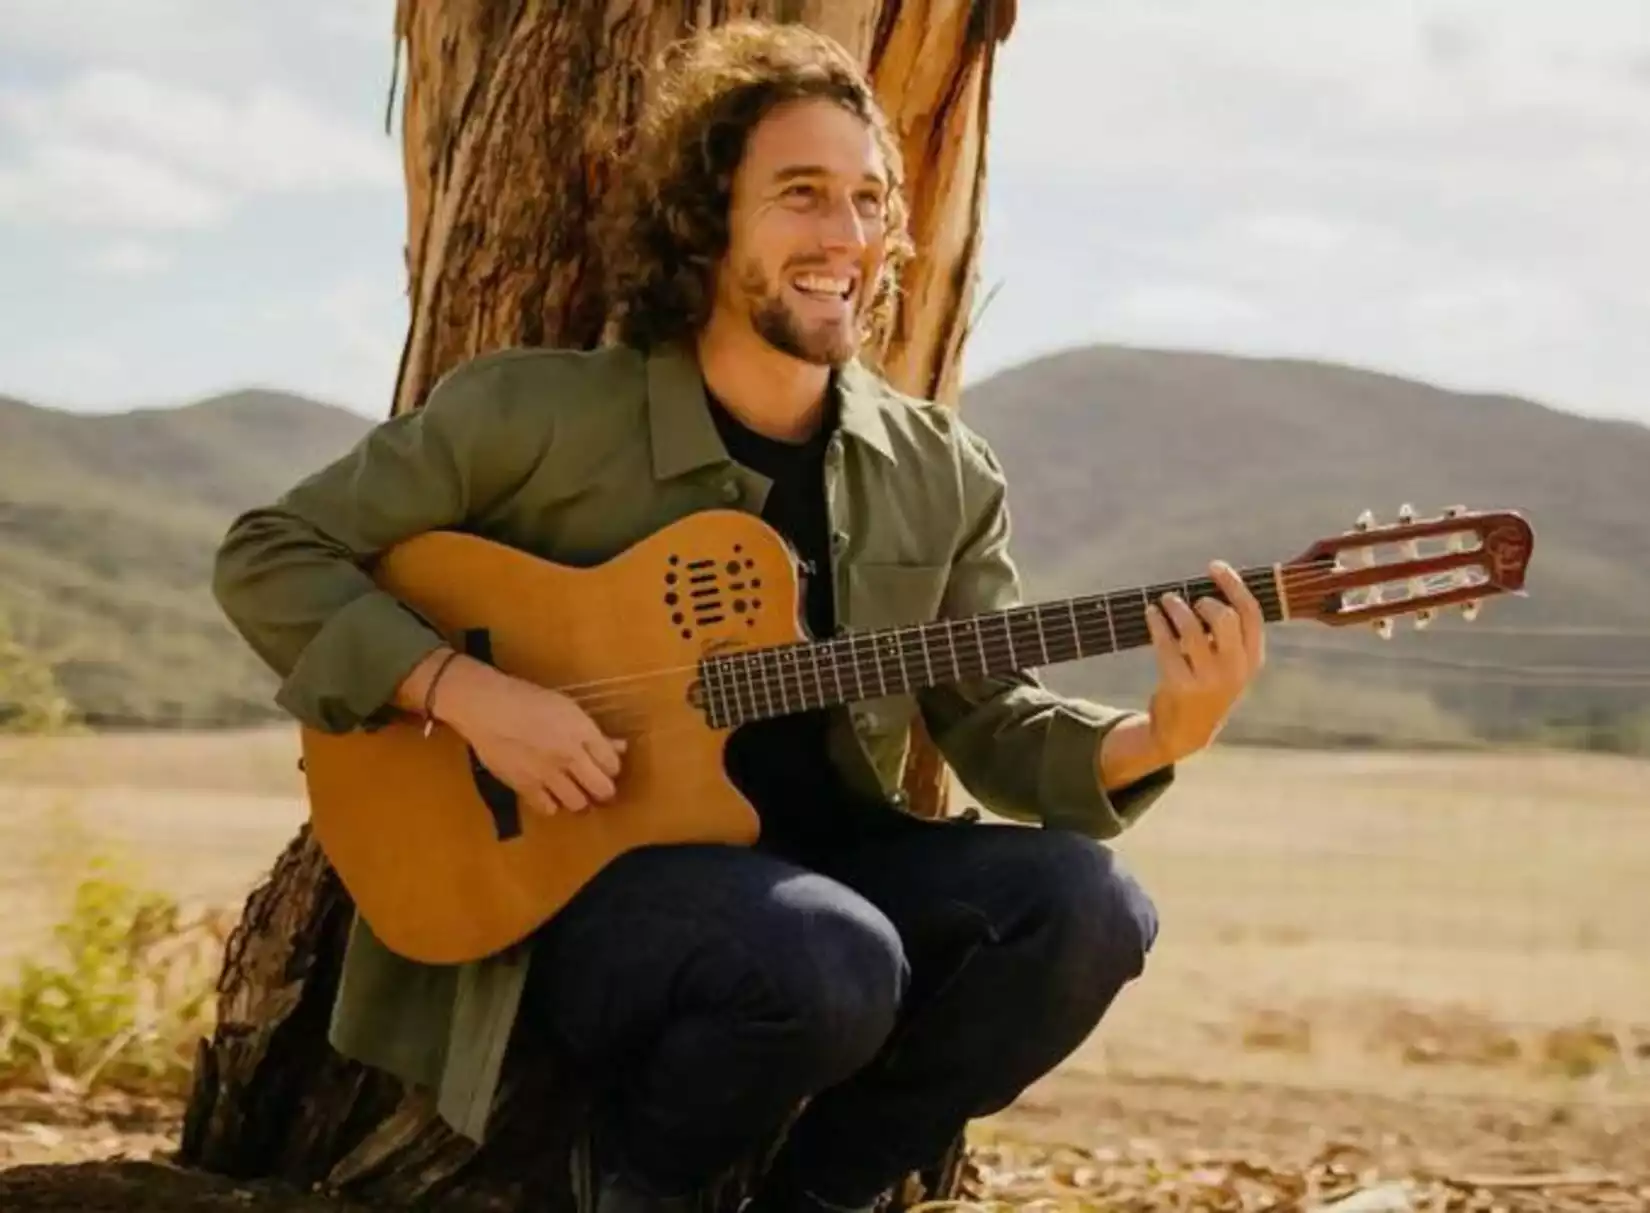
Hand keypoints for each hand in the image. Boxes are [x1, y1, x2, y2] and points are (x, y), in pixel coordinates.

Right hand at [429, 656, 627, 816]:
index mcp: (582, 732)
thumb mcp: (567, 709)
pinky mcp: (525, 786)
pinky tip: (548, 795)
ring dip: (580, 802)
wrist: (487, 707)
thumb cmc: (528, 700)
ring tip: (574, 794)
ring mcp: (547, 773)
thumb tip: (621, 747)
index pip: (613, 765)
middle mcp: (569, 756)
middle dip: (604, 792)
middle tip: (596, 789)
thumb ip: (595, 733)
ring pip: (578, 804)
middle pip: (602, 789)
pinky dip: (551, 805)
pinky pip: (548, 808)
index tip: (604, 769)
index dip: (611, 770)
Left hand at [1142, 560, 1265, 761]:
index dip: (1233, 584)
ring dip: (1174, 607)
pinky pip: (1166, 644)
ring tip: (1164, 600)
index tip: (1214, 566)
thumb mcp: (1231, 664)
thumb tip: (1212, 583)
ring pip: (1191, 628)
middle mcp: (1235, 670)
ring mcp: (1208, 680)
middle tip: (1190, 600)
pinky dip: (1157, 622)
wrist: (1187, 731)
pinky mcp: (1180, 685)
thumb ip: (1229, 632)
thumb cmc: (1209, 685)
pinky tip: (1151, 613)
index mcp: (1253, 659)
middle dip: (1204, 601)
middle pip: (1224, 617)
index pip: (1251, 613)